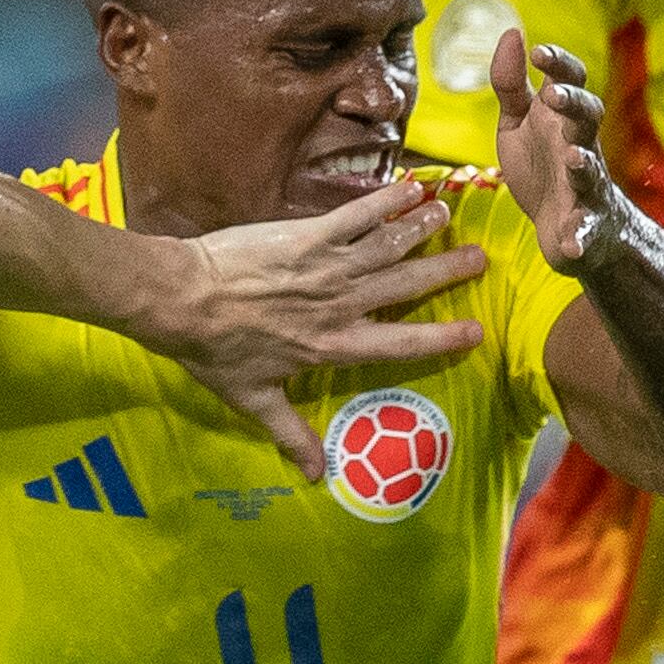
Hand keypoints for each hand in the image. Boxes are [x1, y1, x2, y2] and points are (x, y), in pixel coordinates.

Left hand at [146, 178, 485, 473]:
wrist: (183, 300)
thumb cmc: (215, 352)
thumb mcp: (254, 399)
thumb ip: (291, 433)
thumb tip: (317, 475)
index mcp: (333, 345)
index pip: (402, 346)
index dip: (442, 340)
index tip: (475, 332)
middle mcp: (341, 304)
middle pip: (406, 286)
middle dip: (446, 271)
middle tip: (480, 258)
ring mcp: (327, 266)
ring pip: (388, 244)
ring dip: (421, 228)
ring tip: (448, 215)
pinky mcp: (308, 235)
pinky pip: (355, 215)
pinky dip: (384, 200)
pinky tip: (409, 188)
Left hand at [490, 31, 614, 271]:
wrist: (566, 227)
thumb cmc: (542, 168)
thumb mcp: (518, 124)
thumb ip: (511, 84)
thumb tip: (512, 32)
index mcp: (562, 119)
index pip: (570, 81)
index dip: (559, 64)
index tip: (538, 52)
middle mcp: (580, 146)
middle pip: (589, 116)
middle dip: (574, 104)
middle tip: (554, 95)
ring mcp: (586, 186)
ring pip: (592, 170)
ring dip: (583, 163)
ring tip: (573, 158)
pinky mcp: (584, 226)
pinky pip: (585, 230)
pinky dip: (579, 236)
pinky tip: (570, 243)